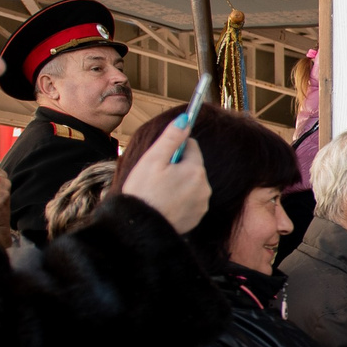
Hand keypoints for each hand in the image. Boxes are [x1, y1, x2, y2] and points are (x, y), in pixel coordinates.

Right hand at [120, 118, 210, 233]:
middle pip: (192, 165)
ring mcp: (202, 203)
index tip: (161, 157)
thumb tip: (185, 119)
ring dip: (178, 183)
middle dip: (176, 167)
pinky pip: (190, 200)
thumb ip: (171, 137)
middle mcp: (205, 186)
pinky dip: (180, 199)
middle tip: (156, 177)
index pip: (192, 146)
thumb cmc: (143, 192)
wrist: (141, 228)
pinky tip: (165, 203)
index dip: (174, 148)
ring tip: (158, 192)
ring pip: (191, 183)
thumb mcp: (153, 159)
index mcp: (195, 169)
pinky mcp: (197, 217)